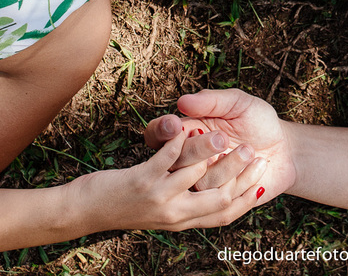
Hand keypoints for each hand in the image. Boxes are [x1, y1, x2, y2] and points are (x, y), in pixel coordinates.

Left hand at [70, 129, 266, 231]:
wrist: (84, 212)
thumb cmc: (122, 205)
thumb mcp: (160, 210)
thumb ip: (184, 201)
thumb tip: (207, 189)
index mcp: (183, 221)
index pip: (225, 213)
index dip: (247, 196)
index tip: (263, 177)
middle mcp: (175, 214)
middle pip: (220, 196)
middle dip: (242, 174)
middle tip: (256, 154)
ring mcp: (159, 198)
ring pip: (199, 174)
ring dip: (215, 153)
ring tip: (229, 137)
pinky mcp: (142, 181)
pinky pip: (167, 159)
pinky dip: (178, 141)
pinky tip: (187, 127)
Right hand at [146, 89, 296, 205]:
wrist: (284, 150)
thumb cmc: (258, 121)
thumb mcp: (238, 104)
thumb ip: (212, 101)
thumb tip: (182, 102)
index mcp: (186, 131)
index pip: (158, 133)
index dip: (162, 130)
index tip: (176, 125)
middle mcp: (188, 159)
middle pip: (176, 160)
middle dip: (199, 149)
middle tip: (223, 139)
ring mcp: (202, 182)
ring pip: (199, 182)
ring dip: (228, 165)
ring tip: (250, 151)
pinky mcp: (218, 202)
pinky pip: (220, 200)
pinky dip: (242, 182)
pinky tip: (258, 166)